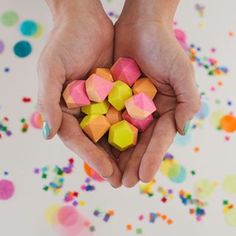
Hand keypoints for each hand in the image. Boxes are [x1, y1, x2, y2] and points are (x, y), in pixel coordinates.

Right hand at [37, 0, 121, 186]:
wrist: (85, 20)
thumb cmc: (64, 42)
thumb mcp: (51, 69)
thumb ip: (48, 101)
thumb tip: (48, 134)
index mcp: (65, 110)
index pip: (79, 140)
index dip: (93, 158)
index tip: (110, 174)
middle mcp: (83, 111)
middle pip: (97, 142)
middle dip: (112, 162)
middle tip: (126, 182)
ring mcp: (100, 104)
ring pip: (113, 132)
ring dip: (125, 152)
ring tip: (137, 170)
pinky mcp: (114, 94)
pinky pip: (124, 115)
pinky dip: (133, 129)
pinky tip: (144, 143)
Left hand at [114, 10, 199, 186]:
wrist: (140, 27)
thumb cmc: (163, 48)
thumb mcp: (181, 73)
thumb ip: (187, 101)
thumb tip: (182, 131)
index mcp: (165, 110)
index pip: (159, 139)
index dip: (152, 158)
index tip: (143, 177)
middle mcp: (147, 113)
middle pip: (140, 143)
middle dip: (132, 164)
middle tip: (123, 184)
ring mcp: (129, 108)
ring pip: (122, 136)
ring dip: (116, 157)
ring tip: (110, 176)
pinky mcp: (113, 99)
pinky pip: (107, 120)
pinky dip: (102, 136)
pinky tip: (96, 151)